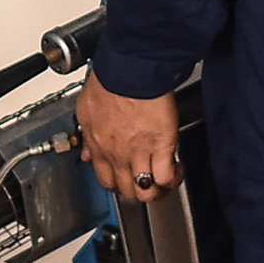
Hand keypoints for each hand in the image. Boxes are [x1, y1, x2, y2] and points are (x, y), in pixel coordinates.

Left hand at [76, 69, 181, 201]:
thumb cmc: (110, 82)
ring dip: (156, 190)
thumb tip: (87, 151)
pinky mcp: (162, 146)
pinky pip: (167, 177)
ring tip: (163, 180)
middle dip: (136, 190)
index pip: (105, 180)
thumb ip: (88, 136)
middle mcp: (117, 154)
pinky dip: (173, 178)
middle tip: (145, 181)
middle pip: (126, 191)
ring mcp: (139, 153)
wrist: (130, 70)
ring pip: (146, 191)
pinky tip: (177, 169)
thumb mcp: (86, 110)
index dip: (116, 183)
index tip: (123, 178)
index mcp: (99, 146)